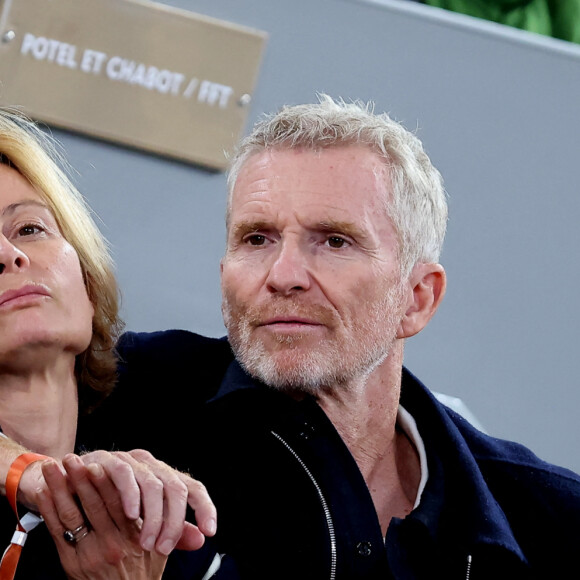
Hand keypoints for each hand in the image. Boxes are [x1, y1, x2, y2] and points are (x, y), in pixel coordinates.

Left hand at [36, 455, 166, 579]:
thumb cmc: (142, 576)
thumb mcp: (161, 554)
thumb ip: (174, 533)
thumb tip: (199, 531)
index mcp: (134, 538)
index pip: (117, 504)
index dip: (105, 483)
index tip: (96, 463)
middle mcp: (111, 545)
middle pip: (93, 505)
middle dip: (80, 478)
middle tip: (71, 457)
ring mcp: (89, 555)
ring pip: (72, 515)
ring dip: (60, 488)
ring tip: (52, 467)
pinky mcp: (71, 564)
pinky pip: (58, 533)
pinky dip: (49, 511)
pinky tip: (44, 492)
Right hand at [77, 449, 216, 554]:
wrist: (70, 485)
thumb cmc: (110, 505)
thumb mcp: (143, 520)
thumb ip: (172, 529)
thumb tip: (200, 540)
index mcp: (166, 478)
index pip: (194, 488)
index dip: (205, 507)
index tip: (209, 531)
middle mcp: (154, 466)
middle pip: (177, 489)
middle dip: (174, 521)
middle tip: (164, 548)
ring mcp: (132, 461)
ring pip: (153, 484)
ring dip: (152, 516)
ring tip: (147, 542)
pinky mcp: (108, 460)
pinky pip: (124, 475)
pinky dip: (130, 495)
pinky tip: (131, 515)